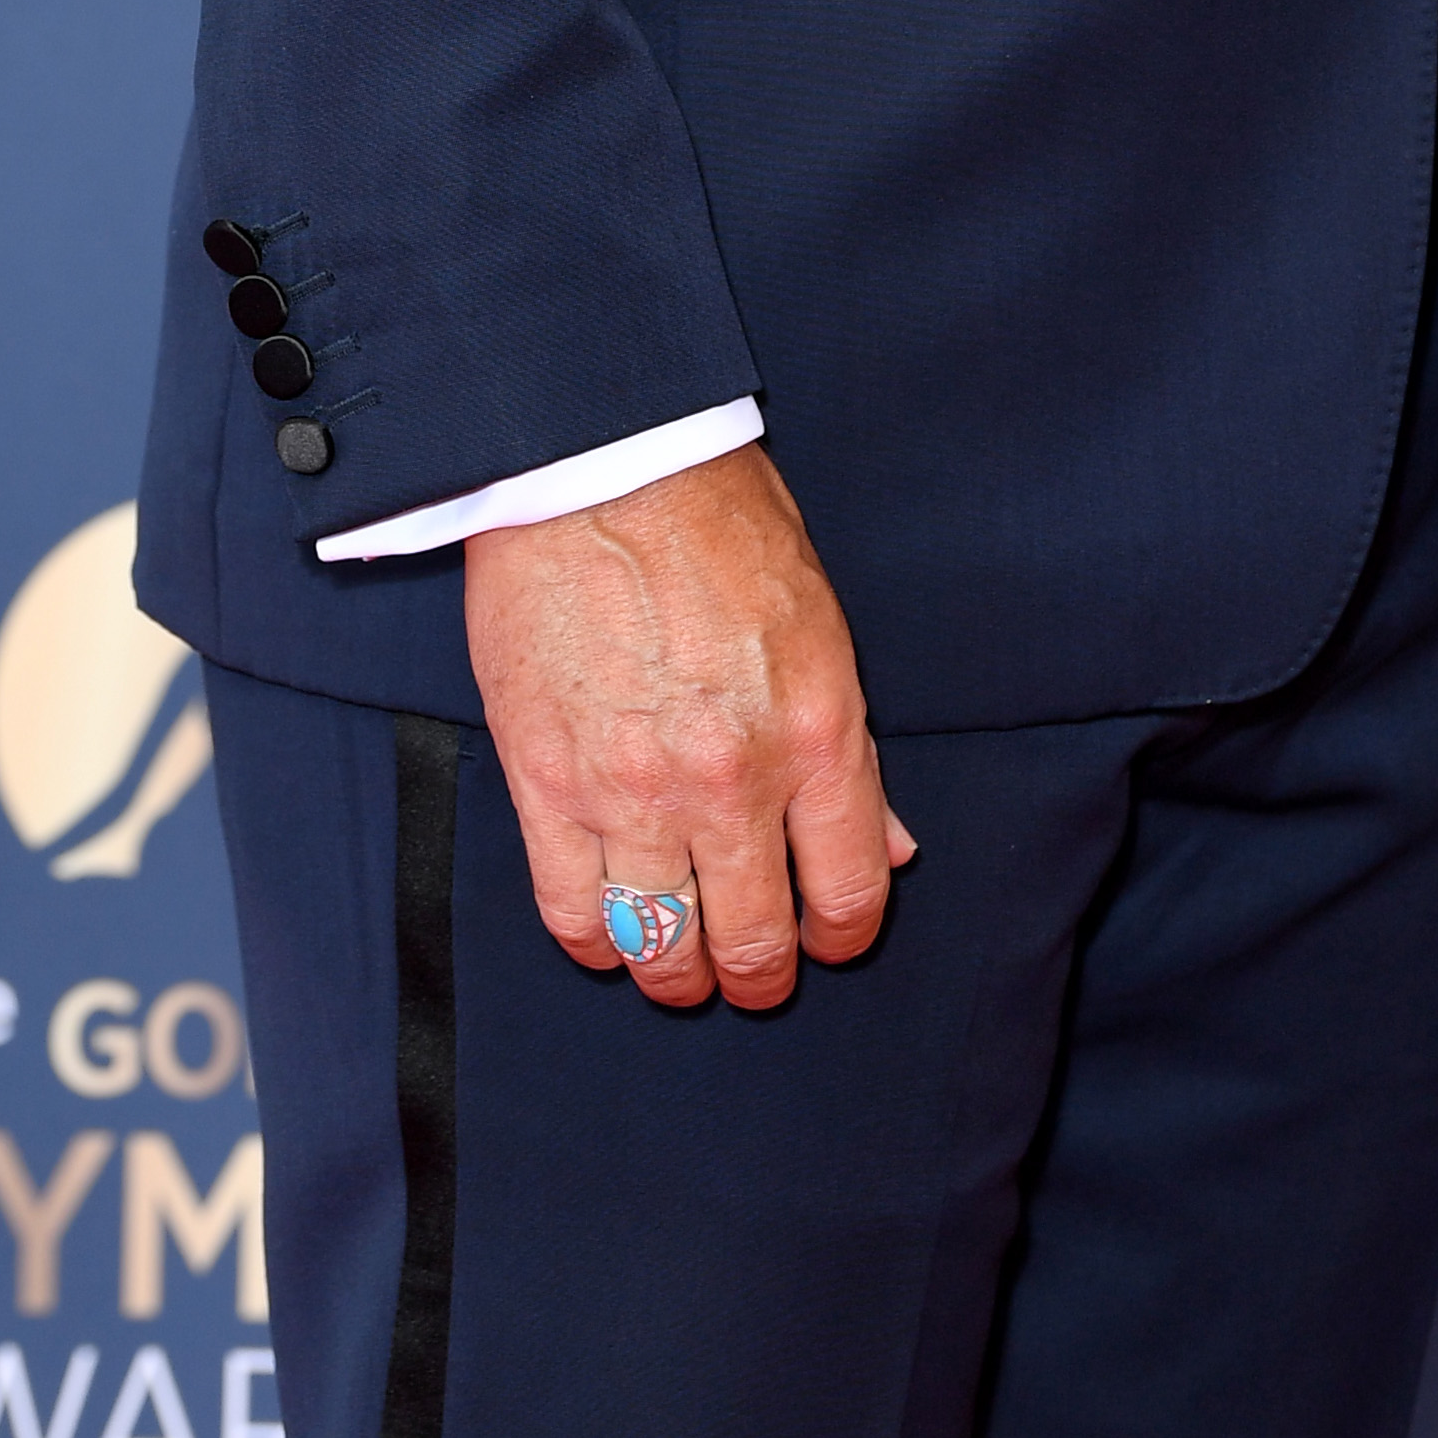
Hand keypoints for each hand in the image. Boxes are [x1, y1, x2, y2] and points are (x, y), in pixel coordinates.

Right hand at [464, 441, 913, 1008]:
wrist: (602, 463)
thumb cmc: (719, 521)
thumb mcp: (822, 624)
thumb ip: (852, 750)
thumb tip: (889, 846)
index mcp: (817, 731)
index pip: (851, 888)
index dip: (844, 932)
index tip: (830, 937)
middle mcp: (732, 779)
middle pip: (753, 938)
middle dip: (760, 974)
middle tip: (754, 974)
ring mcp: (634, 790)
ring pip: (663, 943)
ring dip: (677, 974)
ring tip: (680, 970)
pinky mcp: (547, 785)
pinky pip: (574, 910)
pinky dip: (597, 941)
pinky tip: (613, 933)